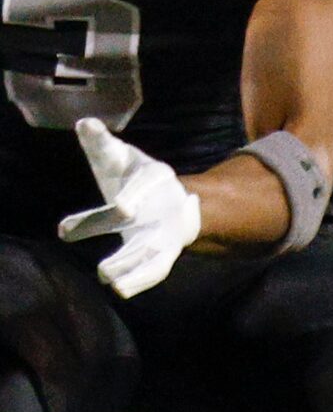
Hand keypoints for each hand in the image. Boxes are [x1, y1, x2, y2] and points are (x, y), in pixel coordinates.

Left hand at [58, 118, 201, 297]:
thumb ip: (101, 143)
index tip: (121, 209)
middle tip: (83, 233)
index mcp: (156, 176)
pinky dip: (139, 280)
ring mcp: (167, 231)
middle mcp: (167, 204)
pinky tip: (118, 288)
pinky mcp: (164, 253)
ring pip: (152, 250)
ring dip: (130, 263)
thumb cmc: (132, 177)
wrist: (172, 204)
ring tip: (105, 275)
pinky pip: (155, 269)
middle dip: (118, 224)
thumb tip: (85, 123)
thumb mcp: (117, 158)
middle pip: (144, 220)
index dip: (134, 196)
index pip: (145, 184)